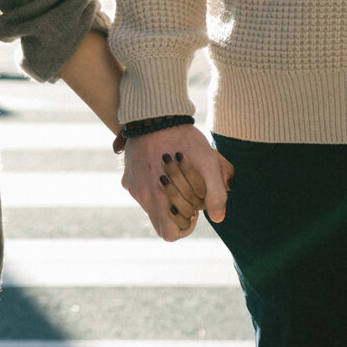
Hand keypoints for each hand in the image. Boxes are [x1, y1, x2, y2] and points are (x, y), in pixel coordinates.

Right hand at [122, 125, 232, 241]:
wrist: (155, 113)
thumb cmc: (184, 138)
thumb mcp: (208, 163)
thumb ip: (216, 194)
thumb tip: (218, 218)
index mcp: (158, 196)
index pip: (170, 233)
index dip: (185, 226)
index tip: (193, 208)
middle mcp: (141, 195)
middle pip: (160, 222)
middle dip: (178, 212)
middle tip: (188, 191)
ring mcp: (132, 185)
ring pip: (151, 206)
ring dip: (166, 199)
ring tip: (177, 177)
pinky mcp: (127, 176)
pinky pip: (142, 191)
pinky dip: (154, 186)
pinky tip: (164, 167)